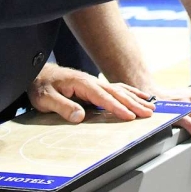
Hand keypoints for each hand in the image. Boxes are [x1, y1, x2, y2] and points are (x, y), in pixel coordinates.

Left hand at [28, 63, 155, 122]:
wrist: (39, 74)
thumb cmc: (41, 86)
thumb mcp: (46, 99)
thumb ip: (63, 107)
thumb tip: (80, 116)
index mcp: (82, 83)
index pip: (103, 97)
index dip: (117, 107)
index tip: (130, 116)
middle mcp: (92, 81)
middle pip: (117, 93)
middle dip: (134, 104)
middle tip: (149, 113)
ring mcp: (96, 82)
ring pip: (120, 90)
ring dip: (136, 99)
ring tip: (151, 106)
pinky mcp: (96, 86)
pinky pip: (117, 88)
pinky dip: (131, 92)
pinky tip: (141, 96)